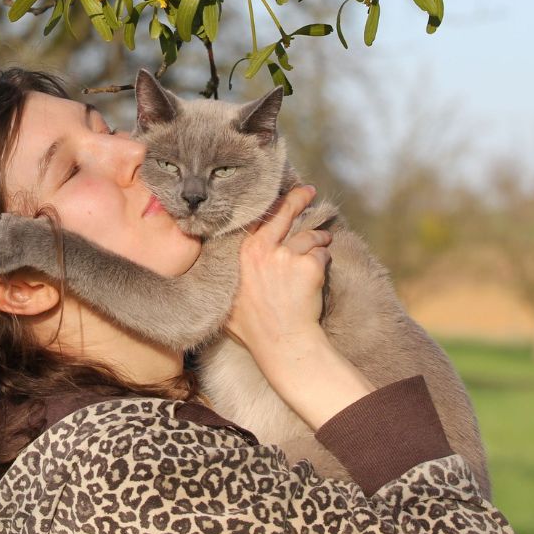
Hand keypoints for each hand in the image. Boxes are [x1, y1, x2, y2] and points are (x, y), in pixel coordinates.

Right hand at [225, 185, 331, 350]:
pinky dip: (324, 262)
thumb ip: (224, 276)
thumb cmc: (253, 327)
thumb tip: (209, 268)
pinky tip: (318, 275)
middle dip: (299, 198)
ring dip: (319, 240)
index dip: (271, 206)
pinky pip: (323, 255)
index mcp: (242, 253)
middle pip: (284, 213)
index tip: (280, 195)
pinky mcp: (309, 265)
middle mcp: (262, 249)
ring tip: (323, 244)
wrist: (281, 342)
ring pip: (310, 237)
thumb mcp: (226, 297)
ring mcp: (286, 256)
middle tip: (309, 191)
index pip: (258, 219)